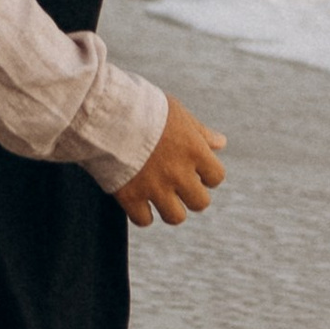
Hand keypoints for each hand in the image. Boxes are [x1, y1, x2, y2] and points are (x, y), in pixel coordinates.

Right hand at [115, 96, 226, 227]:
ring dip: (169, 208)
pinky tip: (137, 200)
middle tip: (177, 185)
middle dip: (191, 196)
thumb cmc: (144, 108)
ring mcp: (155, 188)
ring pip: (175, 217)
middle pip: (200, 203)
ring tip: (158, 195)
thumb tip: (221, 143)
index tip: (195, 169)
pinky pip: (144, 220)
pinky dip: (141, 213)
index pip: (216, 177)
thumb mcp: (177, 113)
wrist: (108, 112)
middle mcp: (179, 173)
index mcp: (194, 151)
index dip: (207, 175)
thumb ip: (200, 132)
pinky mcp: (130, 197)